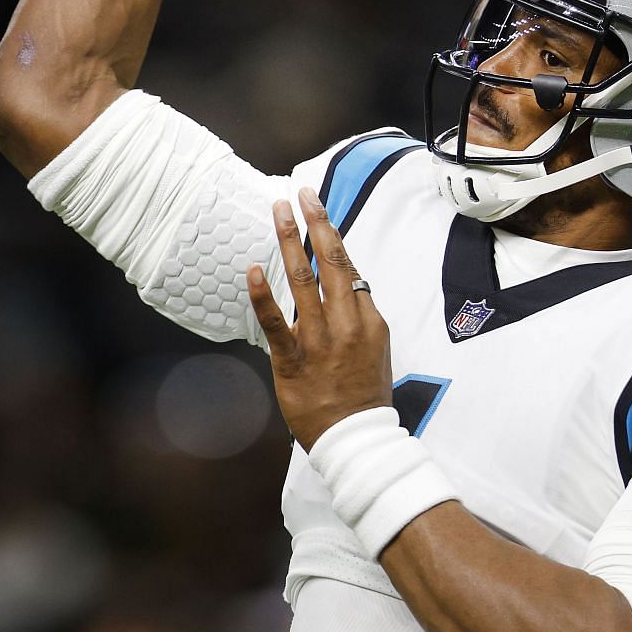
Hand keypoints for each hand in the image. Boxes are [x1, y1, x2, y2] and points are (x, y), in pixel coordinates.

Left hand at [246, 187, 393, 448]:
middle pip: (333, 261)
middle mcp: (347, 323)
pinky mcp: (293, 359)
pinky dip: (263, 294)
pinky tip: (253, 269)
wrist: (356, 438)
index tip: (319, 213)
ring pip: (304, 280)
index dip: (332, 238)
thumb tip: (348, 287)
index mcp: (370, 319)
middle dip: (317, 222)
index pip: (351, 269)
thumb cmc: (365, 394)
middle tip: (303, 193)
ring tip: (278, 211)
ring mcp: (319, 340)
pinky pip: (275, 322)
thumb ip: (362, 316)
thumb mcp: (378, 349)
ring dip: (289, 240)